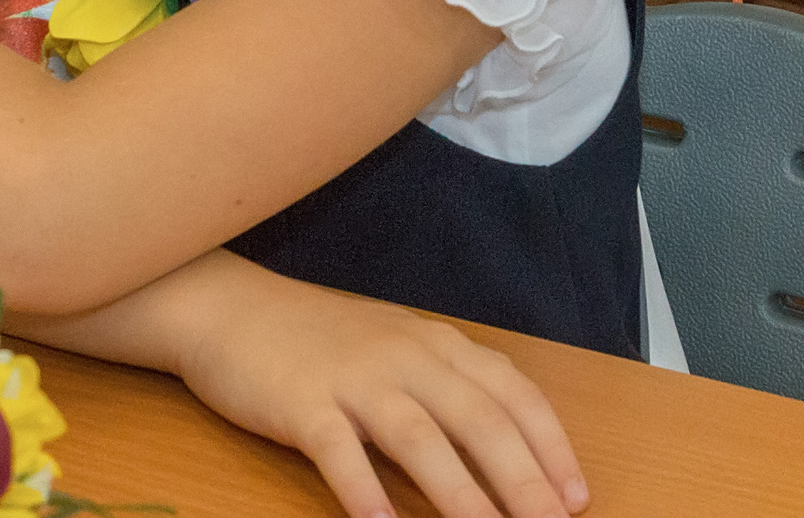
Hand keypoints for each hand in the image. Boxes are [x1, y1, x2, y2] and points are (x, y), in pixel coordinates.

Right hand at [178, 285, 586, 517]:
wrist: (226, 306)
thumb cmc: (316, 338)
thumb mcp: (393, 347)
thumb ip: (443, 387)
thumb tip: (505, 453)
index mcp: (433, 342)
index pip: (510, 391)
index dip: (550, 445)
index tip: (577, 497)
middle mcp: (401, 355)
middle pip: (477, 418)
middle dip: (523, 480)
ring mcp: (350, 377)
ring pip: (418, 437)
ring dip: (460, 495)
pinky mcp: (301, 401)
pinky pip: (339, 451)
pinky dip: (366, 492)